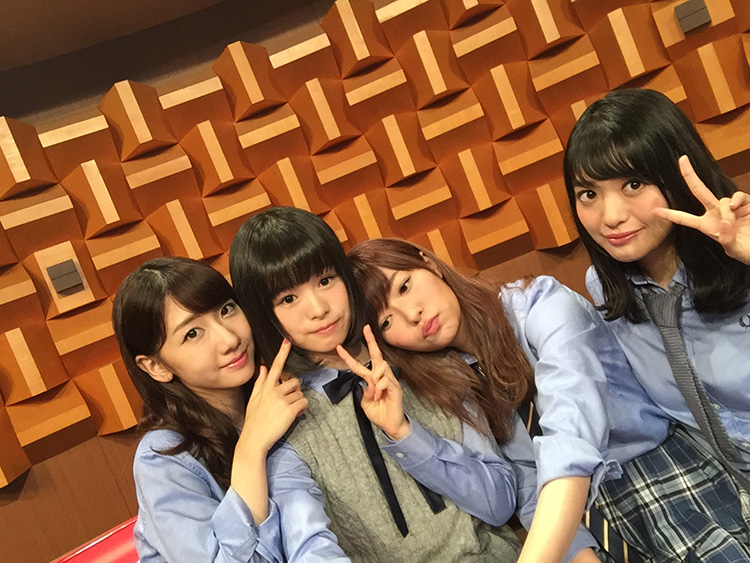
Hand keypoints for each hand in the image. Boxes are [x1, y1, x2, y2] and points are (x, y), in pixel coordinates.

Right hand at [238, 339, 307, 454]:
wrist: (253, 440)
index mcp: (265, 387)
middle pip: (295, 382)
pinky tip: (293, 416)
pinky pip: (304, 404)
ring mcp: (282, 400)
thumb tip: (263, 367)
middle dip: (295, 392)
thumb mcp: (253, 400)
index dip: (282, 353)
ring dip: (297, 402)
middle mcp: (274, 390)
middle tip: (287, 404)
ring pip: (300, 394)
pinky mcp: (290, 410)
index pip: (275, 366)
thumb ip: (260, 382)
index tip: (287, 340)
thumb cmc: (254, 421)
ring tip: (288, 412)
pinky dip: (301, 410)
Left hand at [336, 325, 410, 440]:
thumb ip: (364, 392)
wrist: (391, 425)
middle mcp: (381, 377)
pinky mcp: (396, 388)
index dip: (349, 357)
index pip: (359, 366)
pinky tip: (380, 395)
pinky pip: (385, 380)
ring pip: (380, 368)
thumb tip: (368, 383)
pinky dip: (379, 388)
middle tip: (366, 328)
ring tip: (375, 394)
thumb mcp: (365, 403)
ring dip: (374, 379)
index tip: (339, 348)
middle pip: (376, 355)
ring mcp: (390, 381)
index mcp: (371, 380)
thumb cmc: (379, 413)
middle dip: (371, 341)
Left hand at [653, 155, 749, 263]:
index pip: (684, 219)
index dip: (670, 214)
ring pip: (721, 199)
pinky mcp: (745, 203)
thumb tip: (723, 222)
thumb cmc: (746, 250)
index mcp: (707, 226)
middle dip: (690, 175)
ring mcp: (730, 207)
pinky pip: (737, 196)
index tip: (655, 210)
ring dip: (726, 210)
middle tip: (682, 159)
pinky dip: (737, 201)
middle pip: (699, 191)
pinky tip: (739, 209)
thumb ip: (727, 238)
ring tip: (734, 222)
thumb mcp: (734, 249)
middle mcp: (715, 213)